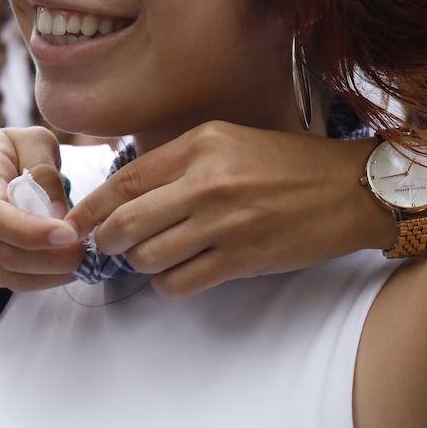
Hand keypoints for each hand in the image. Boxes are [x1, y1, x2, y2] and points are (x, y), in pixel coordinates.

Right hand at [0, 127, 87, 290]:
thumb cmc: (13, 153)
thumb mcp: (32, 142)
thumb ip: (45, 170)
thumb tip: (59, 214)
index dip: (31, 231)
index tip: (70, 233)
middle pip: (6, 254)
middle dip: (54, 257)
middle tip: (89, 247)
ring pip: (13, 276)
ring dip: (54, 273)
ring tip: (83, 256)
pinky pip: (16, 284)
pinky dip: (47, 279)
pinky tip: (67, 265)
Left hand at [66, 122, 388, 297]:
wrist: (351, 190)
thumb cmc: (290, 165)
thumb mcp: (230, 143)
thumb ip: (181, 162)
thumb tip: (128, 193)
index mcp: (200, 145)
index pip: (124, 180)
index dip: (91, 208)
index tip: (75, 224)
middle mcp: (206, 181)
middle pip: (125, 223)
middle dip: (108, 241)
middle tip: (110, 247)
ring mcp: (223, 223)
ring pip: (147, 257)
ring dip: (141, 264)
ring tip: (154, 258)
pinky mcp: (241, 259)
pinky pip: (179, 283)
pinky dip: (169, 284)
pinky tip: (181, 273)